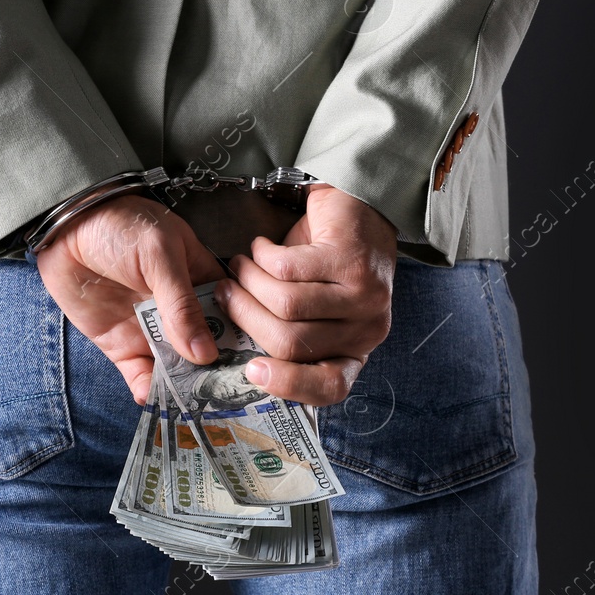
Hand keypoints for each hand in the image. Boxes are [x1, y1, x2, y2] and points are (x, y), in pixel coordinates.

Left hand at [34, 195, 224, 403]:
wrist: (63, 229)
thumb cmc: (118, 225)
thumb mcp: (159, 254)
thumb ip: (181, 303)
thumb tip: (204, 352)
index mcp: (201, 280)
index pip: (232, 316)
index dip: (243, 341)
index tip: (256, 367)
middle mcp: (181, 311)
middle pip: (207, 349)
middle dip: (216, 372)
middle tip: (224, 396)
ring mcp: (151, 330)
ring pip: (177, 367)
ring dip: (184, 386)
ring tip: (190, 403)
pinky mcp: (122, 345)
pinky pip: (140, 374)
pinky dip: (147, 389)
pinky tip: (152, 396)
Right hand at [217, 184, 396, 406]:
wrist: (357, 207)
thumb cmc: (325, 262)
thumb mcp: (308, 308)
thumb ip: (283, 331)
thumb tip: (229, 347)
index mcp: (356, 350)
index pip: (330, 386)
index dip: (287, 383)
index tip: (250, 369)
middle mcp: (368, 330)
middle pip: (290, 344)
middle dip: (246, 316)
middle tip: (226, 292)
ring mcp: (365, 296)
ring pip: (286, 306)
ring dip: (250, 281)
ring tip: (240, 266)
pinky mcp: (352, 261)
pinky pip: (288, 269)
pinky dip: (263, 256)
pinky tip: (262, 247)